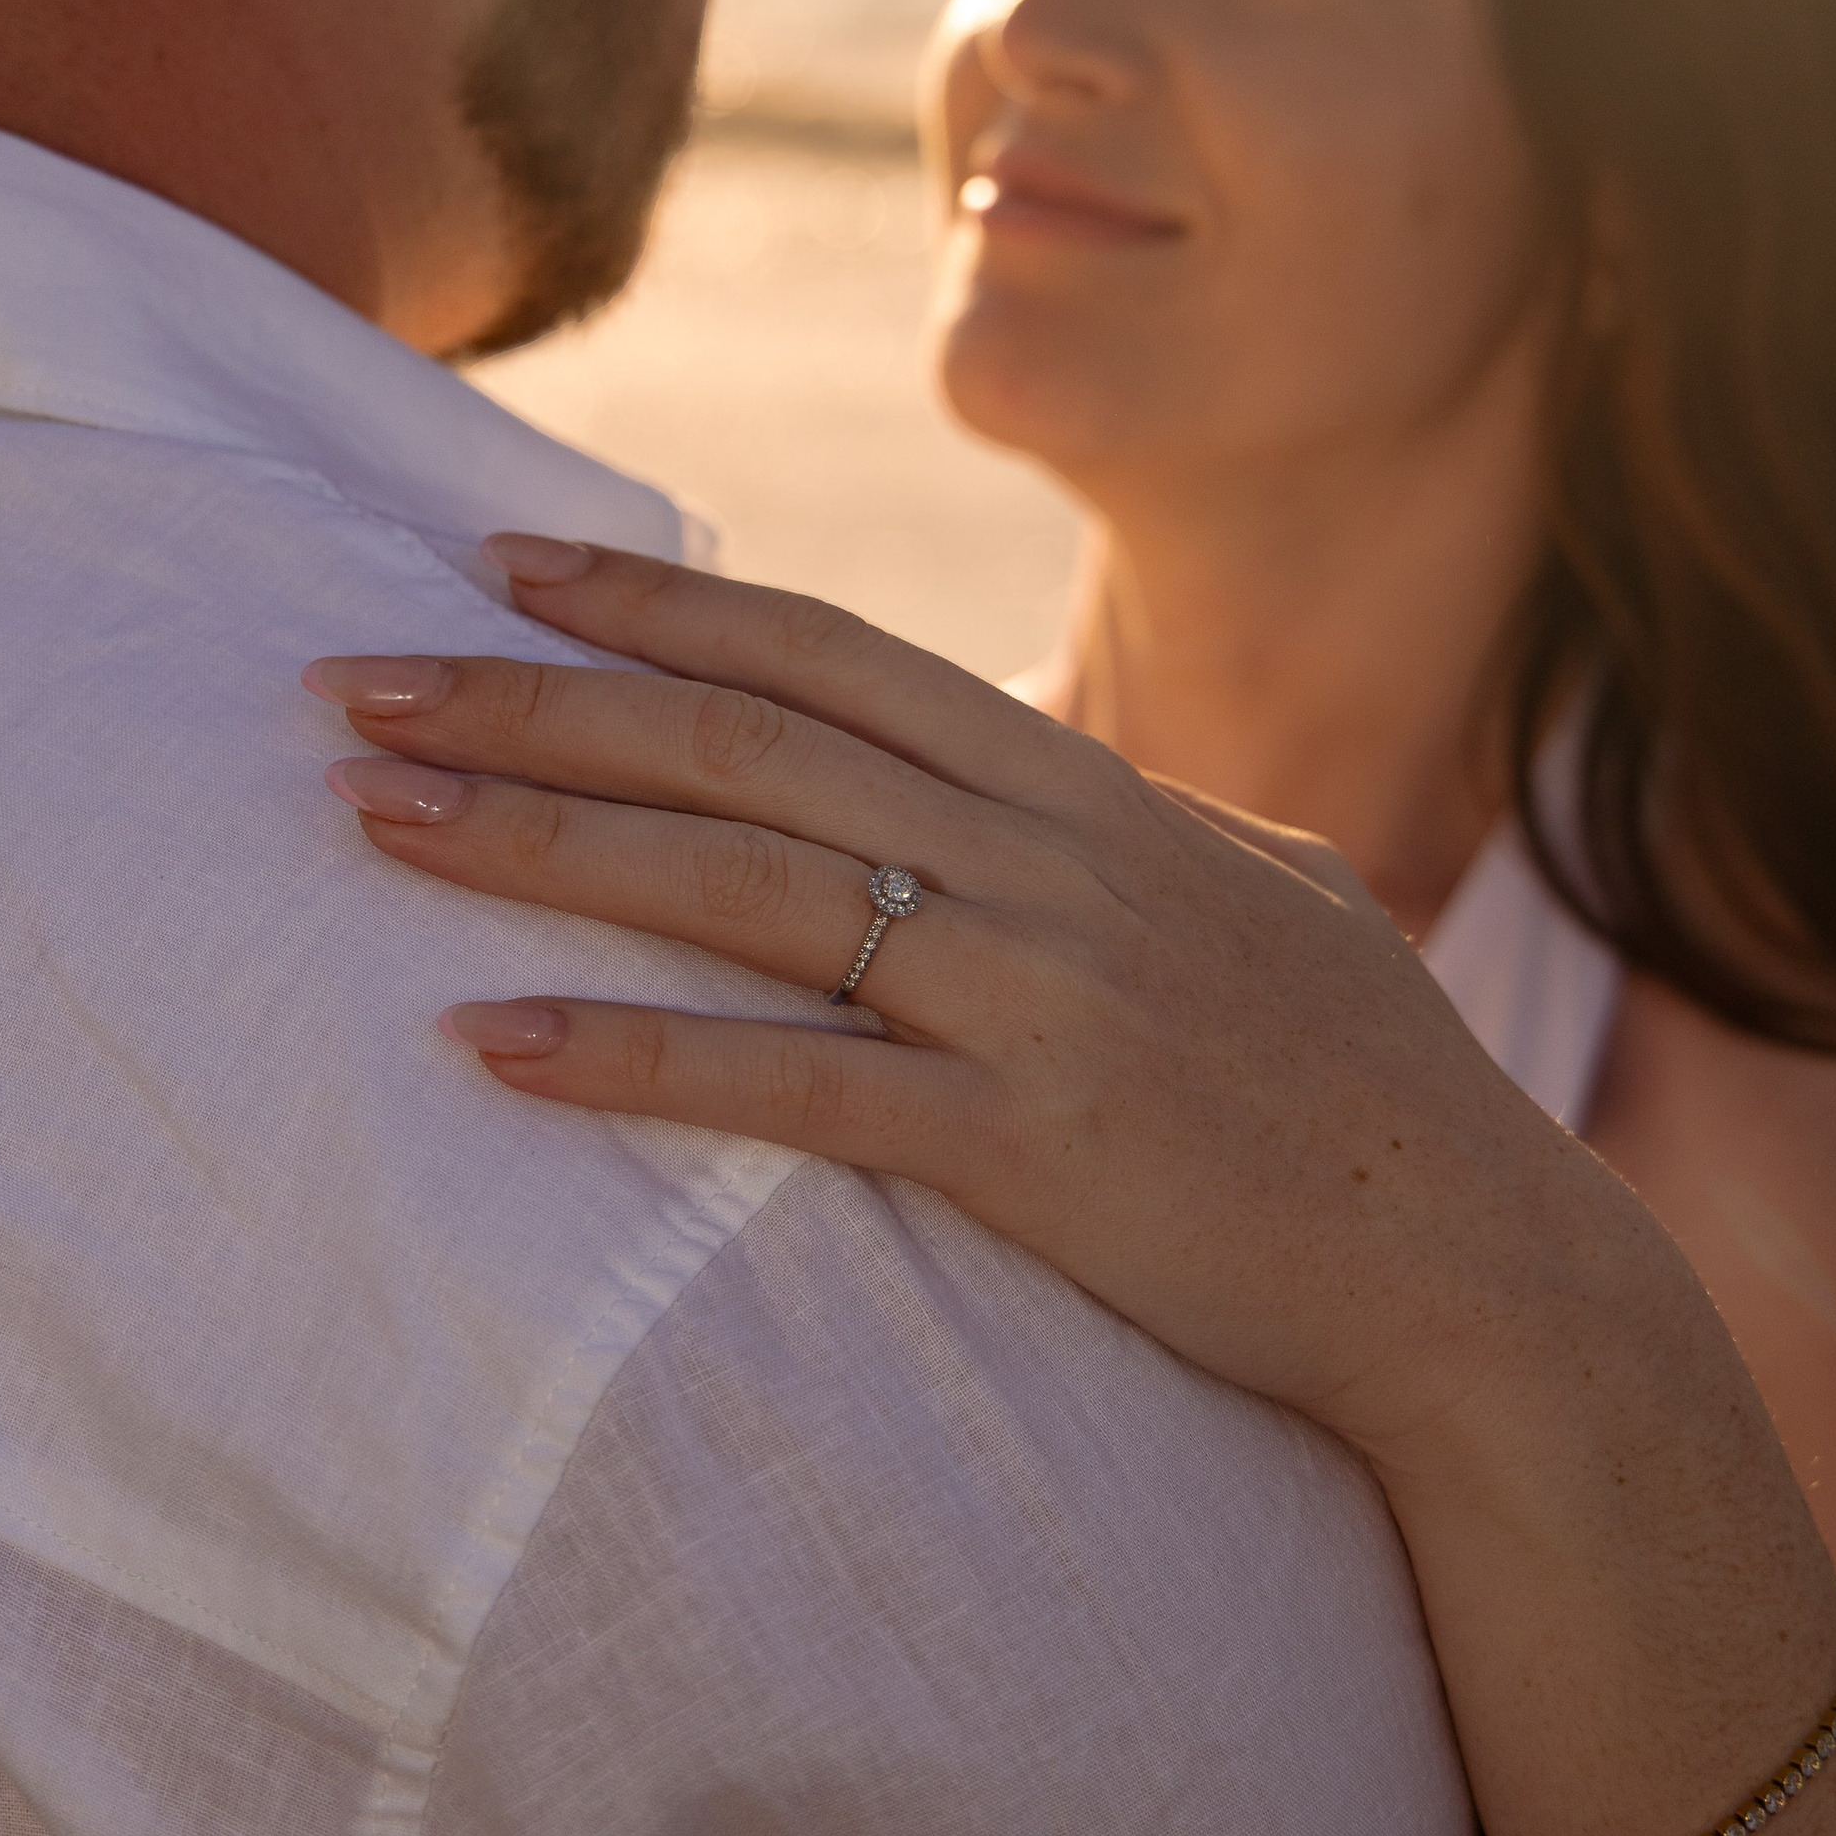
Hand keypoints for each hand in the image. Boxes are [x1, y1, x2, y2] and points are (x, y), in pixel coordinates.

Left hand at [308, 531, 1628, 1468]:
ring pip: (742, 881)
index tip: (499, 567)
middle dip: (534, 699)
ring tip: (373, 812)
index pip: (831, 660)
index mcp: (1086, 796)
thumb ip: (1120, 834)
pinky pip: (793, 1086)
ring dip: (540, 839)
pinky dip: (632, 1057)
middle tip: (352, 673)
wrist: (1483, 1268)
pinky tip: (491, 1042)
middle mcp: (1048, 864)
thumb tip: (1036, 785)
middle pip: (745, 743)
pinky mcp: (1026, 1145)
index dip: (656, 607)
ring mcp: (1036, 996)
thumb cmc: (1365, 1094)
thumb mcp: (1254, 903)